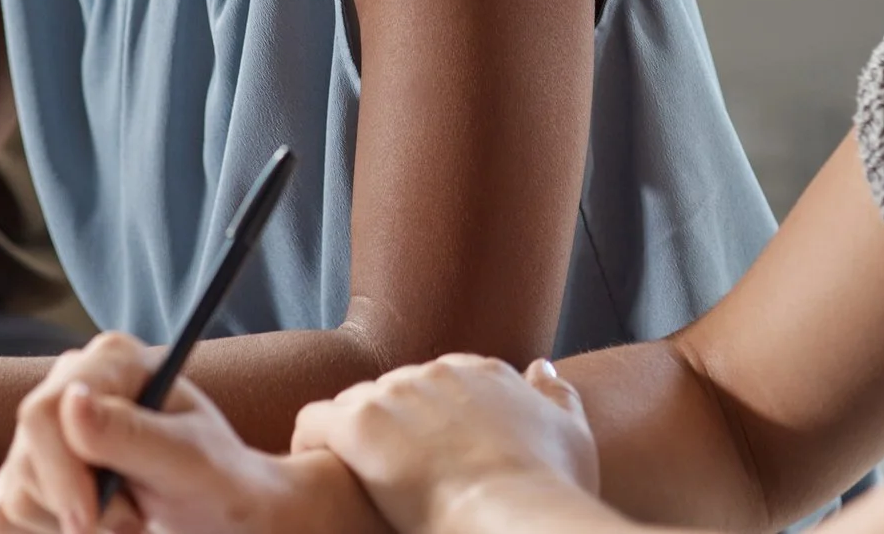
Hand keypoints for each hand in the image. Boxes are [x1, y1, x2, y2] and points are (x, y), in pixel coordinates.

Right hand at [0, 331, 342, 533]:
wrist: (216, 512)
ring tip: (126, 514)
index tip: (89, 520)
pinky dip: (47, 531)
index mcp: (111, 361)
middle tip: (134, 518)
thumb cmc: (214, 478)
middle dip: (78, 505)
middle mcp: (70, 385)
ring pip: (16, 493)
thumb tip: (72, 401)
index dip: (61, 473)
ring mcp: (44, 431)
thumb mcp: (187, 459)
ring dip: (73, 523)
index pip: (45, 412)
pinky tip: (94, 520)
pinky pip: (5, 515)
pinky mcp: (28, 473)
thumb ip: (130, 433)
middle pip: (27, 457)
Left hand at [293, 354, 598, 533]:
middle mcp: (438, 371)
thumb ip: (557, 396)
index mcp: (486, 371)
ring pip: (354, 405)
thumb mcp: (573, 435)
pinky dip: (311, 444)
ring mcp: (396, 393)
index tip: (433, 460)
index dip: (432, 424)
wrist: (514, 517)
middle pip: (396, 393)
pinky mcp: (360, 423)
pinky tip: (321, 473)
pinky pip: (313, 423)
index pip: (442, 383)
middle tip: (395, 479)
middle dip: (392, 431)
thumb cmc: (548, 491)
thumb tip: (541, 366)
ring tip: (356, 482)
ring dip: (353, 440)